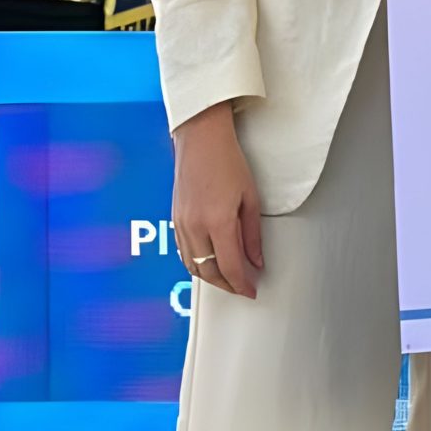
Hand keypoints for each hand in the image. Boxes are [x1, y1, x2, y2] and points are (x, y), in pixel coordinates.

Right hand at [172, 102, 262, 299]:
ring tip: (228, 279)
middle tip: (242, 287)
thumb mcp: (251, 198)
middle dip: (227, 284)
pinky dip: (196, 264)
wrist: (200, 141)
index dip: (242, 283)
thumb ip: (252, 234)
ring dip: (210, 277)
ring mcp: (181, 224)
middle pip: (209, 271)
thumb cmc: (228, 162)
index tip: (251, 290)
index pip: (230, 266)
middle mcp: (195, 226)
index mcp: (218, 221)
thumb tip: (256, 260)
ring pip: (193, 265)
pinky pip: (183, 252)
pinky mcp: (174, 220)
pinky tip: (208, 263)